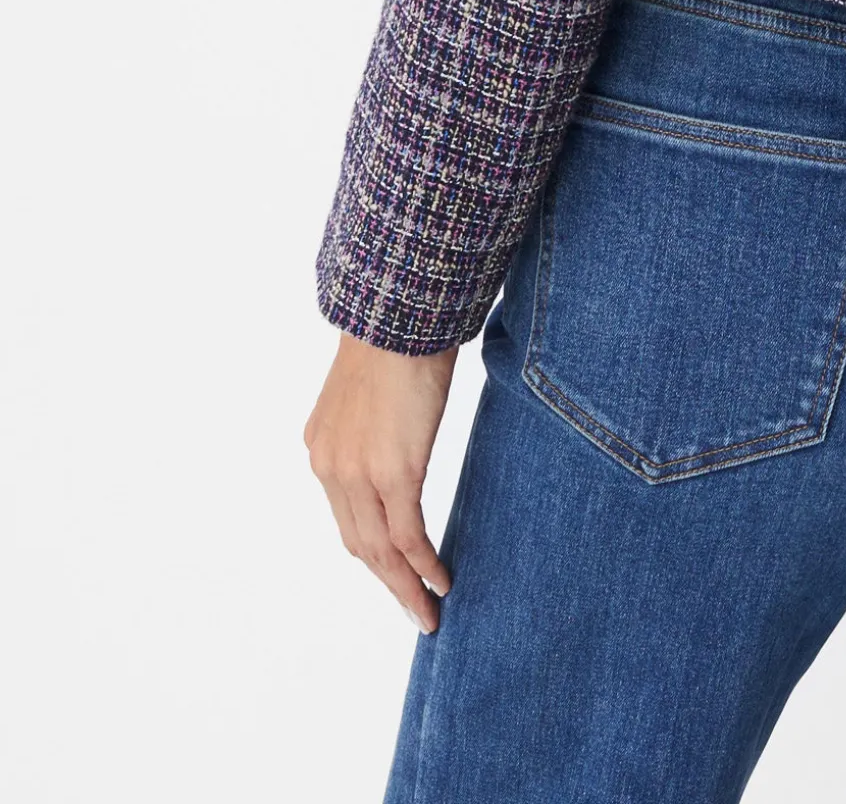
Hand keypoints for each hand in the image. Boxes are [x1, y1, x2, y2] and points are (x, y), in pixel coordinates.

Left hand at [305, 330, 460, 631]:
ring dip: (405, 587)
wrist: (399, 316)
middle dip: (387, 582)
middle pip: (358, 544)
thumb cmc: (398, 339)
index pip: (346, 516)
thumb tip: (400, 433)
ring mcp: (359, 475)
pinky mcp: (394, 473)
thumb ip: (376, 424)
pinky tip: (441, 581)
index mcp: (323, 449)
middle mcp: (330, 468)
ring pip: (380, 550)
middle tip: (414, 609)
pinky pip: (407, 536)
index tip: (394, 572)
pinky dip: (423, 566)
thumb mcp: (372, 392)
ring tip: (429, 611)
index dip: (372, 551)